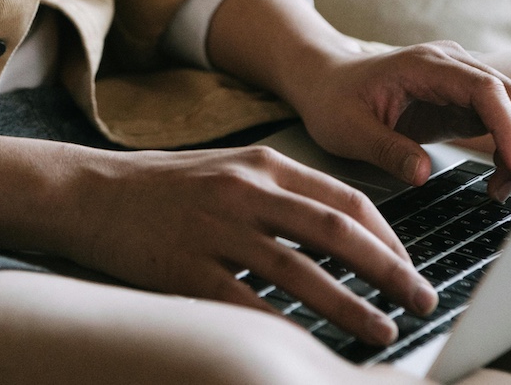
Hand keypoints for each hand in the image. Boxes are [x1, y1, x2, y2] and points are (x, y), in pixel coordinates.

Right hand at [74, 144, 436, 345]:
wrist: (88, 193)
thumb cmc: (164, 187)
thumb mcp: (230, 170)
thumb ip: (283, 192)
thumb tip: (348, 232)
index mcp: (263, 165)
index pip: (346, 200)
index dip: (390, 239)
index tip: (412, 268)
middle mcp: (244, 192)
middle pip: (337, 234)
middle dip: (390, 272)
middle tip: (422, 301)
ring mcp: (215, 230)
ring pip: (302, 273)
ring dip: (350, 306)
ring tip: (381, 330)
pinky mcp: (186, 267)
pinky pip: (248, 304)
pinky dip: (285, 327)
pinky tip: (309, 346)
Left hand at [208, 0, 510, 201]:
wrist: (324, 82)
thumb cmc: (332, 100)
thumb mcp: (348, 129)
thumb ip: (385, 149)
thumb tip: (422, 174)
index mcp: (425, 65)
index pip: (486, 89)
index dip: (509, 127)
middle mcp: (452, 65)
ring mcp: (461, 81)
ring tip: (509, 191)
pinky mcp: (463, 100)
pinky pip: (502, 121)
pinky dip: (510, 150)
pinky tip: (499, 180)